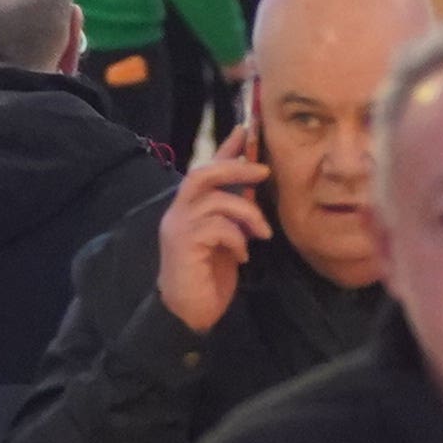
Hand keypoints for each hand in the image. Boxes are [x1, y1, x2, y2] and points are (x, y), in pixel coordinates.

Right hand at [152, 134, 274, 334]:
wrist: (188, 314)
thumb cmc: (208, 277)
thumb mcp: (228, 239)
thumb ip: (234, 214)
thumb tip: (252, 188)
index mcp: (188, 208)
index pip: (206, 169)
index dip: (226, 149)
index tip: (247, 129)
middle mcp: (178, 212)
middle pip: (203, 173)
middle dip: (235, 167)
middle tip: (264, 171)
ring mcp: (178, 227)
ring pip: (215, 200)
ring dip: (246, 212)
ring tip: (262, 232)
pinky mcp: (183, 244)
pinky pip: (216, 226)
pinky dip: (236, 237)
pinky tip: (243, 254)